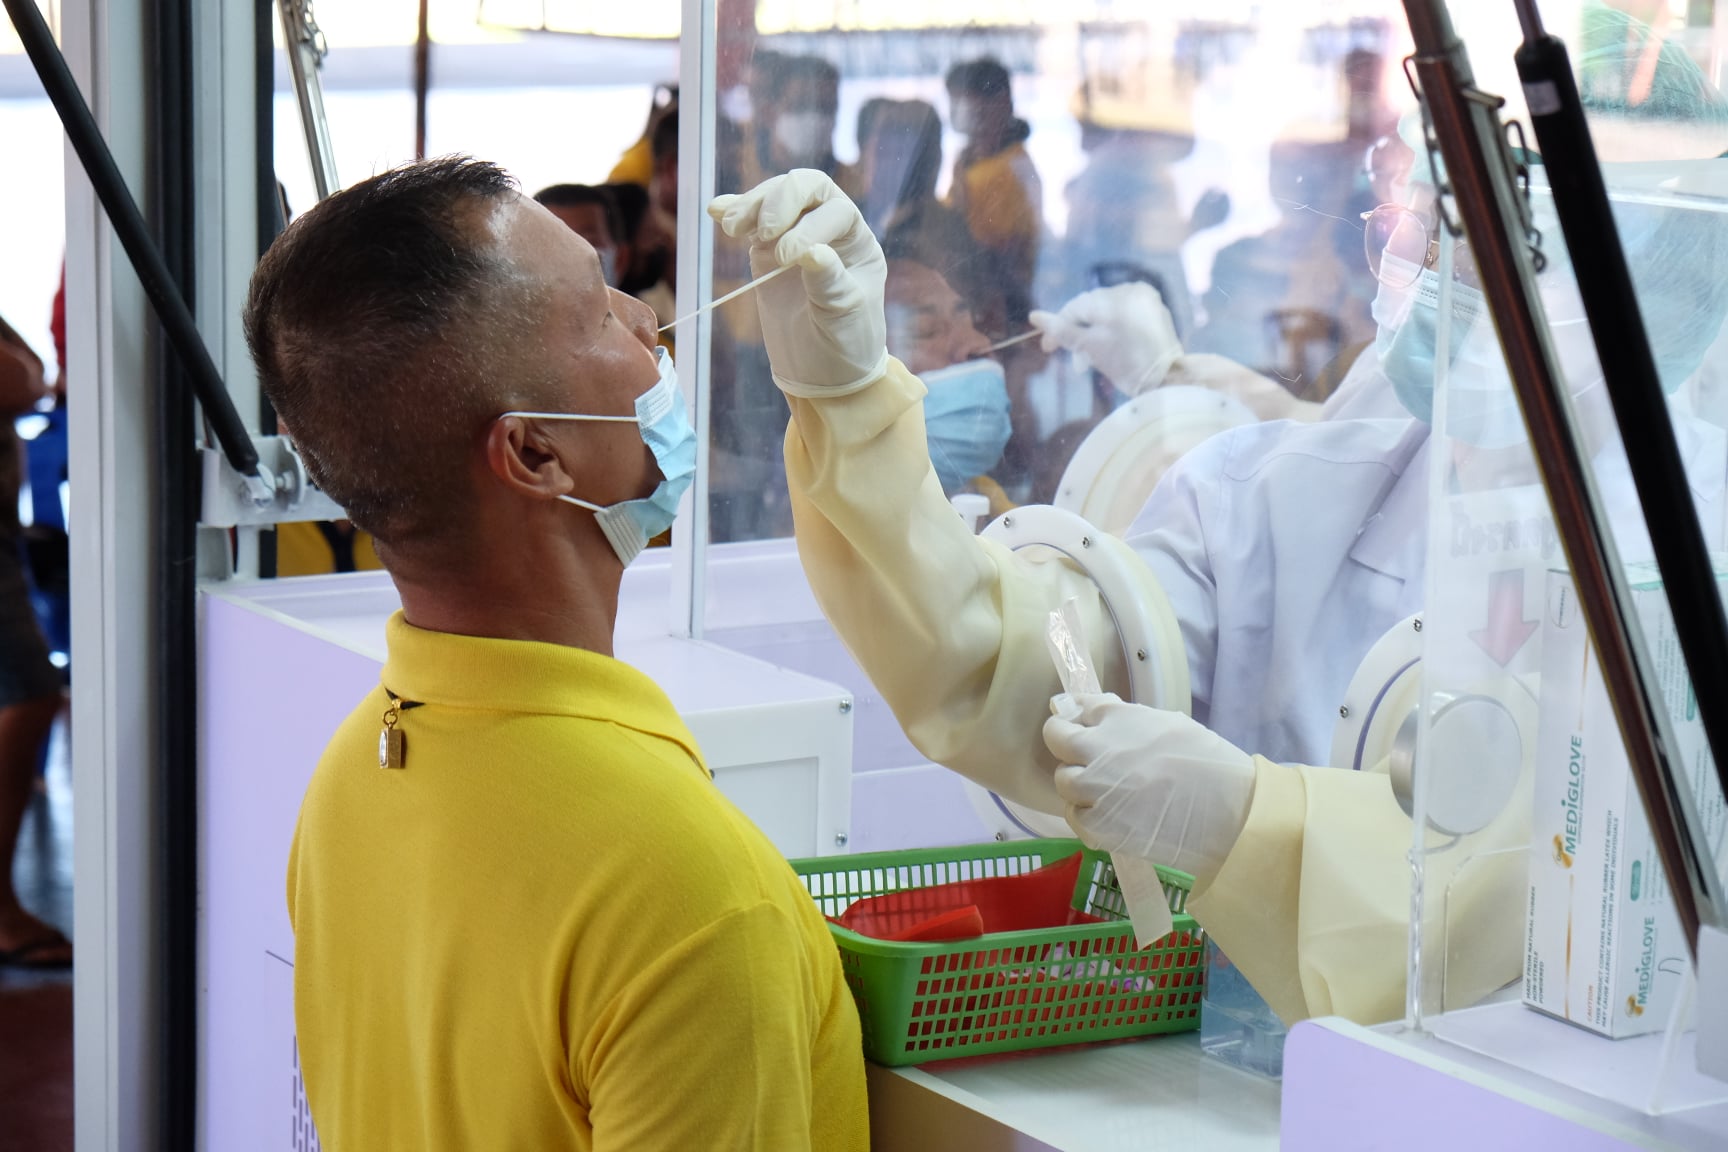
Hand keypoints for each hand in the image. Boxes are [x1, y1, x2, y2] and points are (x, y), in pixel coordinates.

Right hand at [708, 170, 887, 396]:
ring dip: (751, 205)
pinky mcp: (766, 250)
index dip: (809, 226)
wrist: (822, 372)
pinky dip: (733, 212)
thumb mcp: (843, 317)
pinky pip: (750, 221)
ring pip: (775, 198)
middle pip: (806, 188)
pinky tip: (717, 211)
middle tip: (761, 233)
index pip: (836, 211)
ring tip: (731, 228)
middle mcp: (829, 229)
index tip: (787, 258)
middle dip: (779, 200)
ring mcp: (795, 235)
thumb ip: (829, 282)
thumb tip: (812, 251)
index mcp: (858, 241)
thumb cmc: (845, 343)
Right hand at [1029, 283, 1180, 395]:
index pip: (1075, 307)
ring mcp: (1144, 297)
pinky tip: (1111, 346)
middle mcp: (1129, 290)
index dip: (1058, 327)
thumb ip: (1061, 330)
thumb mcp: (1088, 347)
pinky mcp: (1154, 307)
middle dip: (1079, 333)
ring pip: (1107, 311)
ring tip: (1093, 358)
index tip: (1048, 348)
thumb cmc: (1125, 364)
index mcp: (1113, 297)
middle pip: (1091, 308)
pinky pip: (1124, 312)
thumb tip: (1034, 316)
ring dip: (1095, 332)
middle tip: (1076, 361)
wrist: (1167, 379)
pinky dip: (1114, 327)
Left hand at [1043, 692, 1254, 885]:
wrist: (1228, 813)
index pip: (1073, 709)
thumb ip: (1122, 717)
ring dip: (1079, 784)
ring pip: (1064, 781)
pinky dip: (1087, 815)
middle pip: (1057, 741)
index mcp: (1117, 719)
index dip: (1075, 719)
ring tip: (1109, 791)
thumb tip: (1083, 708)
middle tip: (1092, 760)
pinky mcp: (1096, 826)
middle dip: (1068, 746)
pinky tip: (1113, 816)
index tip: (1081, 726)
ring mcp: (1093, 790)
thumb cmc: (1207, 763)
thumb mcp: (1166, 723)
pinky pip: (1075, 816)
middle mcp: (1096, 750)